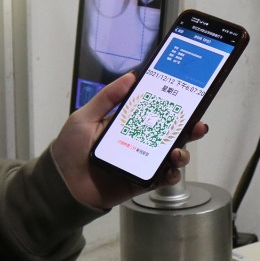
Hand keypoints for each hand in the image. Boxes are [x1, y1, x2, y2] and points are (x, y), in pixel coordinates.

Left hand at [48, 73, 208, 209]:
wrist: (61, 184)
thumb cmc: (70, 148)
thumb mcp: (85, 117)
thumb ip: (107, 97)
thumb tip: (131, 76)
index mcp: (127, 123)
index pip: (156, 111)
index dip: (174, 106)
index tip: (189, 97)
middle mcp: (139, 141)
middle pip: (170, 133)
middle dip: (189, 129)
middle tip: (199, 125)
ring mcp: (141, 162)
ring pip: (171, 156)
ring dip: (182, 152)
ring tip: (178, 152)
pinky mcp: (141, 182)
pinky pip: (162, 179)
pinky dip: (171, 175)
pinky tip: (171, 169)